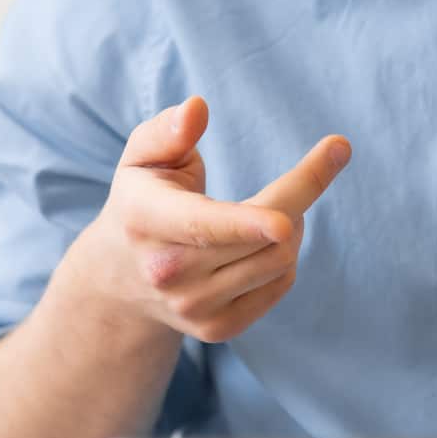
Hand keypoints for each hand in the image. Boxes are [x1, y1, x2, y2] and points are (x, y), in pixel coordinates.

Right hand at [65, 95, 350, 343]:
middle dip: (301, 193)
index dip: (248, 222)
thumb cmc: (142, 199)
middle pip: (263, 236)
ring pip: (280, 260)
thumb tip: (197, 107)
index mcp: (146, 220)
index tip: (287, 219)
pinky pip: (281, 284)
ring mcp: (192, 307)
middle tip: (317, 164)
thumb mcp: (141, 157)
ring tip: (270, 210)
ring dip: (293, 225)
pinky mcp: (218, 330)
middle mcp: (167, 272)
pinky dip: (285, 255)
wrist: (120, 279)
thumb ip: (167, 130)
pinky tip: (261, 242)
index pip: (203, 225)